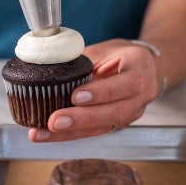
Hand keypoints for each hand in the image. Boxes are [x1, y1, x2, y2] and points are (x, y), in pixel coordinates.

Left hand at [28, 39, 158, 141]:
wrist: (141, 68)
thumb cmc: (121, 55)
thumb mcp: (106, 49)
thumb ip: (85, 61)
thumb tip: (52, 67)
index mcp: (140, 70)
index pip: (127, 84)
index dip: (102, 92)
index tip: (76, 96)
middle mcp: (141, 96)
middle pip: (114, 112)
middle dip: (82, 119)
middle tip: (54, 121)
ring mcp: (131, 113)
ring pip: (103, 127)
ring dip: (71, 132)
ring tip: (44, 132)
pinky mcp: (117, 124)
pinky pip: (95, 132)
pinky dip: (70, 134)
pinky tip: (49, 134)